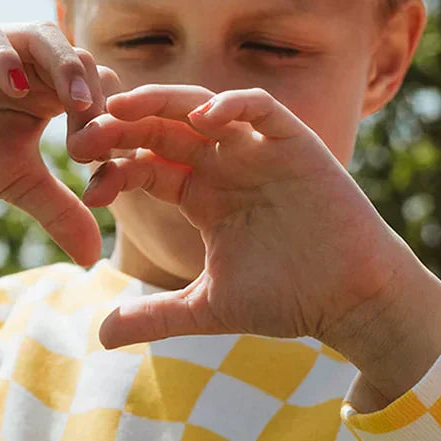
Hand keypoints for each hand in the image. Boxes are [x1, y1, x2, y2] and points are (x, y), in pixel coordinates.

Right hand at [0, 23, 118, 264]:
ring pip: (45, 39)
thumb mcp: (15, 183)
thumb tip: (93, 257)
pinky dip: (7, 59)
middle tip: (95, 141)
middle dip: (96, 99)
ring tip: (78, 104)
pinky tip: (15, 88)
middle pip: (81, 61)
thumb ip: (57, 209)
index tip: (106, 167)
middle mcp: (29, 62)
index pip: (99, 91)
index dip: (110, 124)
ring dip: (67, 70)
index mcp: (49, 90)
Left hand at [71, 85, 416, 352]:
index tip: (88, 189)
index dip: (114, 171)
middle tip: (87, 137)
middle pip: (162, 128)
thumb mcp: (207, 308)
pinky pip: (261, 108)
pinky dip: (235, 104)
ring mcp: (256, 151)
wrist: (353, 302)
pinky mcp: (295, 145)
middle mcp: (222, 165)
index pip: (144, 166)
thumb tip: (101, 339)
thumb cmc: (287, 300)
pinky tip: (205, 119)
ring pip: (202, 106)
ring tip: (126, 106)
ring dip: (163, 101)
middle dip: (123, 128)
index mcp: (198, 194)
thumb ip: (156, 316)